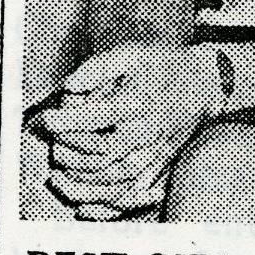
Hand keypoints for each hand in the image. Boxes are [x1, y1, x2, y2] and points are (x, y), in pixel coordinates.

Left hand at [34, 42, 221, 210]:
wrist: (204, 82)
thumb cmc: (164, 66)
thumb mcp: (130, 54)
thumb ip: (96, 68)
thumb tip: (69, 89)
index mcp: (140, 103)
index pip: (93, 120)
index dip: (64, 121)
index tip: (49, 117)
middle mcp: (149, 131)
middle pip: (99, 154)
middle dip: (69, 149)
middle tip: (55, 139)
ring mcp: (156, 151)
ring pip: (113, 178)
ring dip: (81, 177)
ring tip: (61, 168)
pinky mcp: (159, 165)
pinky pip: (131, 192)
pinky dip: (106, 200)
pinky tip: (86, 195)